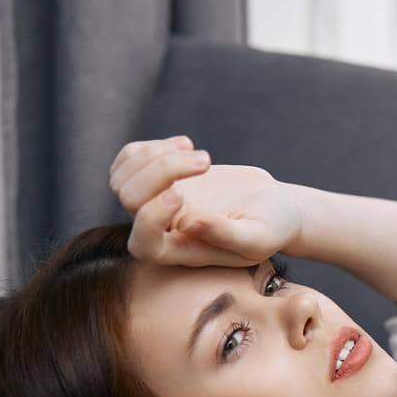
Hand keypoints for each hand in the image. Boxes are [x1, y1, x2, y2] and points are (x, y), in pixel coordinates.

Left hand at [108, 134, 302, 268]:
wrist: (274, 207)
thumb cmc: (273, 228)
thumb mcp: (259, 237)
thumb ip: (226, 235)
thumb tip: (188, 223)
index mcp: (183, 252)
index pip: (143, 245)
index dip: (150, 218)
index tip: (180, 192)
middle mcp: (163, 229)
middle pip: (130, 199)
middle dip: (162, 171)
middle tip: (206, 161)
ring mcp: (156, 203)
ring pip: (122, 178)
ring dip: (156, 155)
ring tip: (199, 153)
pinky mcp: (158, 179)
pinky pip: (129, 159)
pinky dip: (152, 146)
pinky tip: (186, 144)